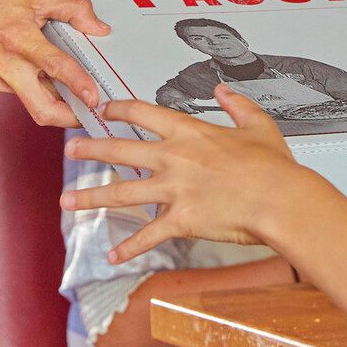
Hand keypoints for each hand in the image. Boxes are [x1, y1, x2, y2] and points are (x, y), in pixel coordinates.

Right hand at [0, 0, 109, 128]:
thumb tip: (97, 27)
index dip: (77, 83)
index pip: (54, 67)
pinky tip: (52, 79)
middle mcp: (8, 66)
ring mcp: (0, 79)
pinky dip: (44, 92)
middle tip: (92, 112)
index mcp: (18, 39)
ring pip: (36, 105)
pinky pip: (26, 95)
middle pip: (43, 110)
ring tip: (78, 93)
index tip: (93, 97)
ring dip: (59, 104)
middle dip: (71, 118)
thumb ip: (72, 8)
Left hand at [61, 86, 335, 262]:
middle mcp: (173, 158)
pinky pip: (148, 236)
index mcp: (189, 132)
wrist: (280, 199)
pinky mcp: (180, 220)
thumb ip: (237, 104)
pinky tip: (112, 256)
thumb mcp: (258, 125)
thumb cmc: (273, 166)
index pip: (143, 114)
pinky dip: (129, 249)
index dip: (119, 109)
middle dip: (91, 149)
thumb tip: (225, 89)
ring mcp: (174, 190)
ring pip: (122, 193)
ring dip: (91, 197)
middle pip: (120, 150)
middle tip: (70, 149)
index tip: (104, 109)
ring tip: (67, 201)